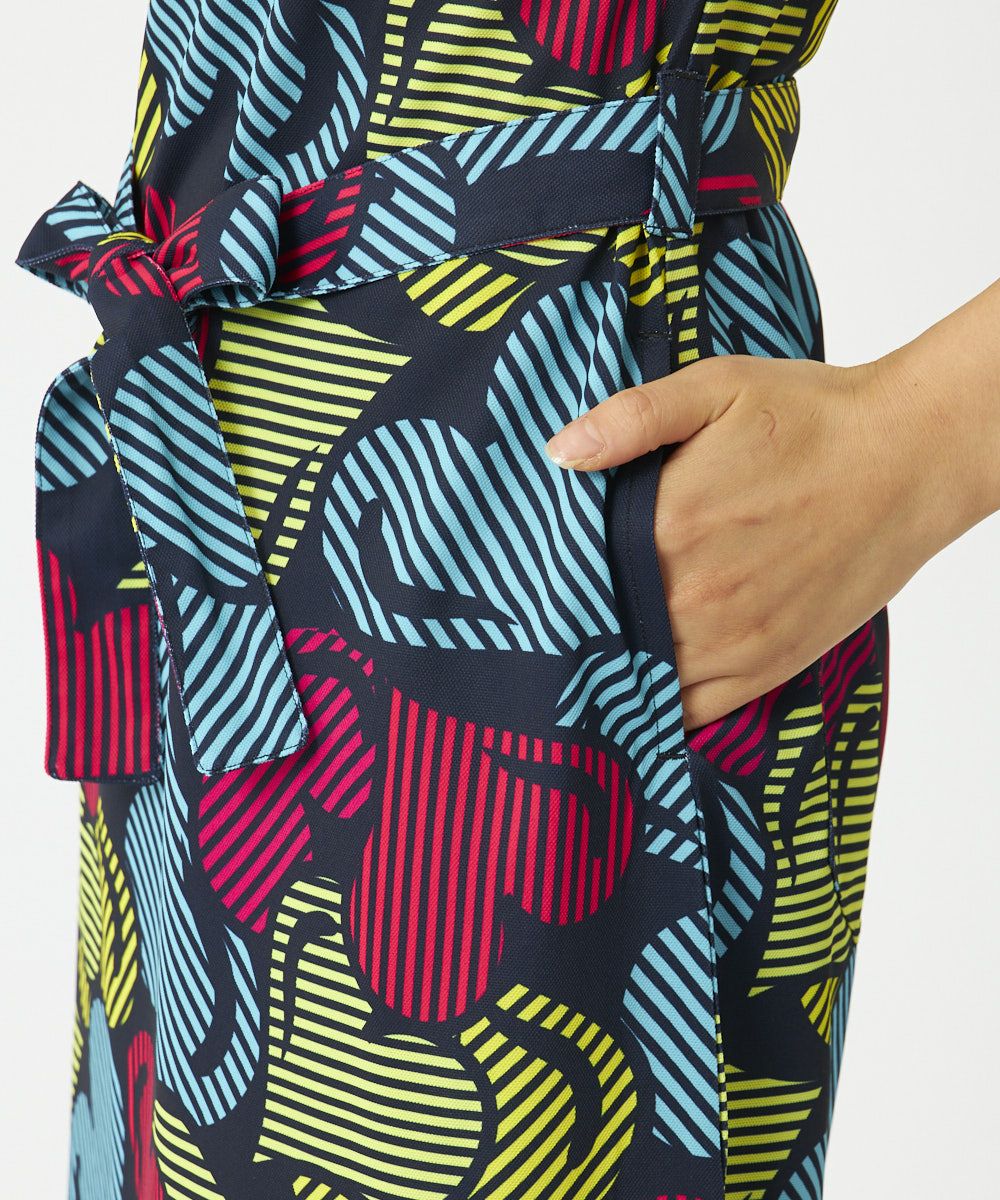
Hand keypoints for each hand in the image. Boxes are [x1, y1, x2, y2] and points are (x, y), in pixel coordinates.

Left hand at [544, 350, 990, 729]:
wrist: (908, 460)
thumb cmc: (813, 418)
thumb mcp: (717, 386)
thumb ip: (631, 417)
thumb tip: (558, 452)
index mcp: (670, 526)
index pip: (575, 574)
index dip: (545, 582)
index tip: (520, 585)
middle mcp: (694, 595)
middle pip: (600, 631)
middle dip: (569, 630)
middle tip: (537, 630)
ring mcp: (733, 639)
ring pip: (640, 680)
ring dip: (607, 674)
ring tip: (577, 666)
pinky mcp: (767, 666)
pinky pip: (692, 711)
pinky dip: (658, 709)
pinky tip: (637, 695)